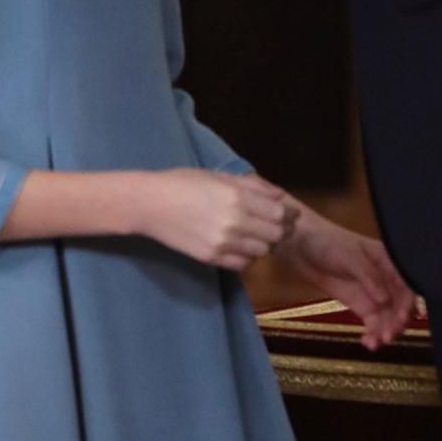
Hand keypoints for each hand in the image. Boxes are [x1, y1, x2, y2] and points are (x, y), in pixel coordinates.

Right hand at [135, 169, 297, 271]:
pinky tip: (242, 246)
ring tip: (258, 235)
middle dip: (281, 231)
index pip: (279, 213)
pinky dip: (248, 256)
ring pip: (261, 252)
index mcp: (238, 196)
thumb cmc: (186, 182)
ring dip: (264, 244)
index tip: (289, 214)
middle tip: (278, 227)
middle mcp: (235, 221)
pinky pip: (243, 264)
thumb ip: (254, 186)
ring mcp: (223, 242)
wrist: (152, 204)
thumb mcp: (221, 176)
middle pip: (274, 235)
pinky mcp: (212, 258)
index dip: (288, 215)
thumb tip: (280, 196)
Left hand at [276, 209, 415, 350]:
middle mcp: (385, 278)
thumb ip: (368, 277)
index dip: (407, 302)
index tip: (401, 319)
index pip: (406, 283)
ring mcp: (373, 293)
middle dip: (397, 322)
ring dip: (385, 331)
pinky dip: (373, 333)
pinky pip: (373, 322)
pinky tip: (368, 343)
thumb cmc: (327, 241)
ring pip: (388, 316)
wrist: (301, 246)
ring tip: (374, 343)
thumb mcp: (349, 256)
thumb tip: (384, 300)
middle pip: (400, 304)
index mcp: (388, 260)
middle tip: (387, 336)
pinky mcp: (360, 305)